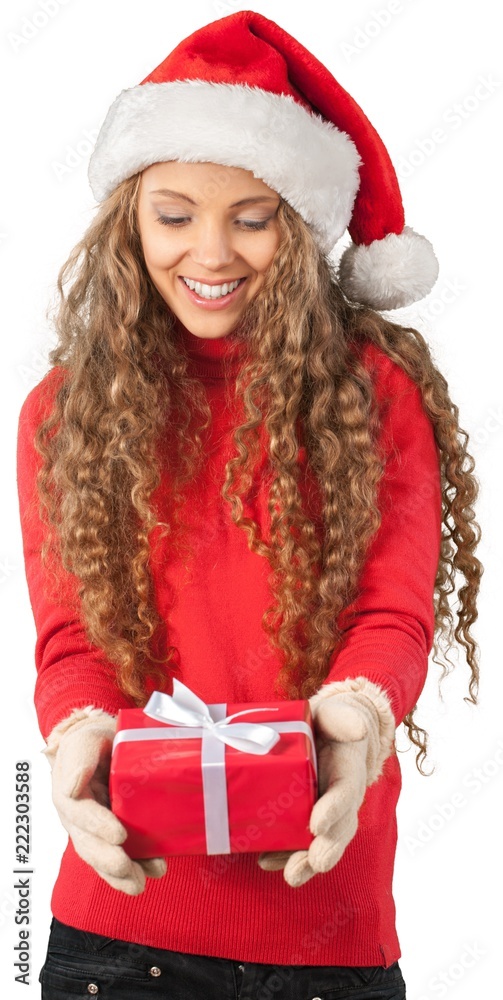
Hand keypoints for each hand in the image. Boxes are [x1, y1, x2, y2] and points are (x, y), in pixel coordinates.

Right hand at [45, 707, 166, 894]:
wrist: (98, 748)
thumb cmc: (93, 743)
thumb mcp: (87, 741)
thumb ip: (81, 761)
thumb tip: (72, 786)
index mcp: (70, 794)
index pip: (81, 813)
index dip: (98, 825)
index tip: (119, 834)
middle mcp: (78, 818)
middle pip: (88, 844)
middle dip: (108, 860)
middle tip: (127, 868)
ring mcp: (92, 831)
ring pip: (101, 858)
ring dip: (119, 875)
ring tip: (140, 883)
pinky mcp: (109, 836)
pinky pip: (116, 858)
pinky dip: (131, 869)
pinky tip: (149, 874)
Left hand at [258, 681, 393, 887]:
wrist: (328, 734)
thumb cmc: (331, 724)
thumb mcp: (336, 715)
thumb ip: (344, 720)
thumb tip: (357, 728)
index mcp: (350, 770)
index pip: (347, 792)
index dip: (335, 809)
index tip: (317, 823)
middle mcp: (342, 798)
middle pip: (340, 828)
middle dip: (328, 848)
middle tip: (314, 863)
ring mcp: (326, 812)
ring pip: (323, 842)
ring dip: (307, 861)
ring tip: (292, 875)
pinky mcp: (305, 819)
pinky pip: (300, 842)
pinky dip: (285, 855)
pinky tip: (266, 862)